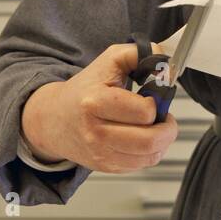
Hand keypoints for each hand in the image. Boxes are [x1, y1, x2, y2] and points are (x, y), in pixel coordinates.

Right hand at [20, 42, 178, 172]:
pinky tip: (143, 138)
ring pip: (151, 156)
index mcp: (95, 102)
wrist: (53, 119)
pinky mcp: (105, 166)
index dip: (156, 103)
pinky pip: (142, 165)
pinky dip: (151, 152)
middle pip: (151, 140)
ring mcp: (100, 153)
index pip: (144, 112)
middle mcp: (96, 132)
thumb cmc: (84, 89)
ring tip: (155, 126)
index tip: (151, 97)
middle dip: (167, 127)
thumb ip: (138, 53)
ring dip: (162, 141)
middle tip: (163, 116)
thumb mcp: (108, 60)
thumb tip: (164, 62)